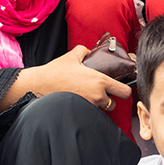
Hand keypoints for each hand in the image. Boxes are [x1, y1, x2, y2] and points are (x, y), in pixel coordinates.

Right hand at [19, 45, 133, 109]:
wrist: (38, 86)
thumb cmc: (55, 71)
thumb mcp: (72, 56)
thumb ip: (85, 51)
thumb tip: (89, 51)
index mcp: (101, 81)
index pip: (125, 92)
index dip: (124, 90)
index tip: (119, 88)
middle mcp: (98, 96)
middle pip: (114, 104)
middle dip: (109, 100)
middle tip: (100, 93)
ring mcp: (89, 106)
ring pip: (101, 110)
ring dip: (98, 105)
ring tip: (87, 97)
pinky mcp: (80, 113)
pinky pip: (89, 113)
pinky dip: (87, 110)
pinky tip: (79, 102)